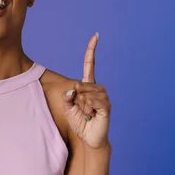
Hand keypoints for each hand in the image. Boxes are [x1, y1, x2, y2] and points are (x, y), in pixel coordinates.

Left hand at [63, 33, 111, 149]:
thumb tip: (74, 88)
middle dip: (76, 100)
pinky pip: (93, 101)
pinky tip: (90, 115)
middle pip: (81, 86)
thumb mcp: (68, 107)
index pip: (89, 65)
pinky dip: (87, 108)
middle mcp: (98, 88)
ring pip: (85, 94)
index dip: (92, 50)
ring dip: (81, 106)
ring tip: (86, 114)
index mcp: (88, 86)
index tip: (96, 36)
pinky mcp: (106, 106)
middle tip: (81, 111)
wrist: (89, 138)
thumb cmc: (79, 122)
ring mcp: (103, 97)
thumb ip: (67, 96)